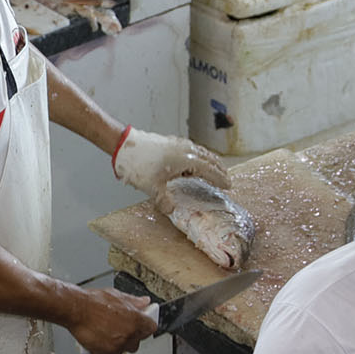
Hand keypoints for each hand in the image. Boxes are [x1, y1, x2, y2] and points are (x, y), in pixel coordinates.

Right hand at [65, 287, 157, 353]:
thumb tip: (144, 302)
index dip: (145, 326)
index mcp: (136, 320)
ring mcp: (116, 345)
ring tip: (107, 334)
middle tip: (121, 329)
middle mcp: (128, 335)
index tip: (142, 325)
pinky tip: (99, 339)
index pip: (151, 328)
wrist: (75, 310)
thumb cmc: (93, 302)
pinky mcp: (104, 353)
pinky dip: (104, 350)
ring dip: (117, 345)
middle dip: (130, 337)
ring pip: (122, 351)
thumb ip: (133, 301)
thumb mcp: (117, 296)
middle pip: (137, 343)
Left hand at [113, 127, 229, 193]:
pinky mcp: (173, 142)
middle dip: (220, 170)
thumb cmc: (139, 164)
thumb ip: (164, 201)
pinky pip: (193, 150)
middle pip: (210, 159)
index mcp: (188, 160)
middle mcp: (188, 150)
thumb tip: (171, 211)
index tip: (229, 186)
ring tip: (215, 170)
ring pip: (202, 153)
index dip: (220, 179)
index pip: (211, 170)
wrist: (125, 145)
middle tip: (226, 179)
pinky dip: (200, 157)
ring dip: (211, 162)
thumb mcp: (152, 187)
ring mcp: (180, 144)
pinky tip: (194, 163)